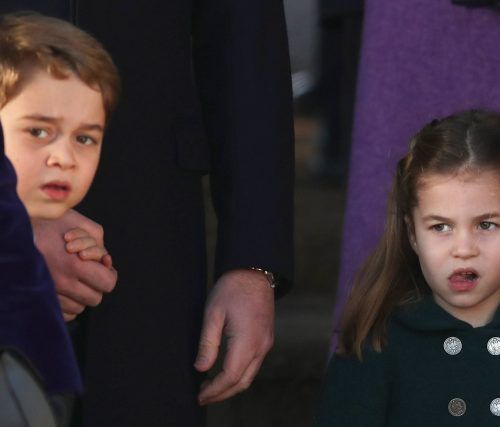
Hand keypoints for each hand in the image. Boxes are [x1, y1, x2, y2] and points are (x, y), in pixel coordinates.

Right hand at [33, 209, 116, 321]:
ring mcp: (49, 294)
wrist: (12, 231)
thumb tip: (105, 258)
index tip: (103, 267)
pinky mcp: (38, 300)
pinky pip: (62, 314)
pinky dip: (67, 304)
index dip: (109, 274)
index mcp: (75, 265)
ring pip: (79, 308)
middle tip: (89, 273)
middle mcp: (62, 284)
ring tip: (73, 278)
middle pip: (95, 298)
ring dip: (81, 295)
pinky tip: (64, 289)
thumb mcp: (76, 221)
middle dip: (96, 285)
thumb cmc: (44, 223)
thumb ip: (96, 239)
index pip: (107, 284)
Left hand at [194, 269, 273, 404]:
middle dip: (223, 393)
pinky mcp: (267, 338)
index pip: (230, 377)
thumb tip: (201, 368)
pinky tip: (226, 371)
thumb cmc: (232, 289)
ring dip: (231, 385)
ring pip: (250, 375)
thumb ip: (208, 344)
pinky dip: (240, 374)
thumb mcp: (213, 314)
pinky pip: (254, 364)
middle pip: (243, 382)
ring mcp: (266, 343)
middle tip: (203, 396)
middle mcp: (261, 346)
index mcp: (247, 342)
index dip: (214, 390)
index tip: (199, 395)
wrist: (254, 272)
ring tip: (211, 386)